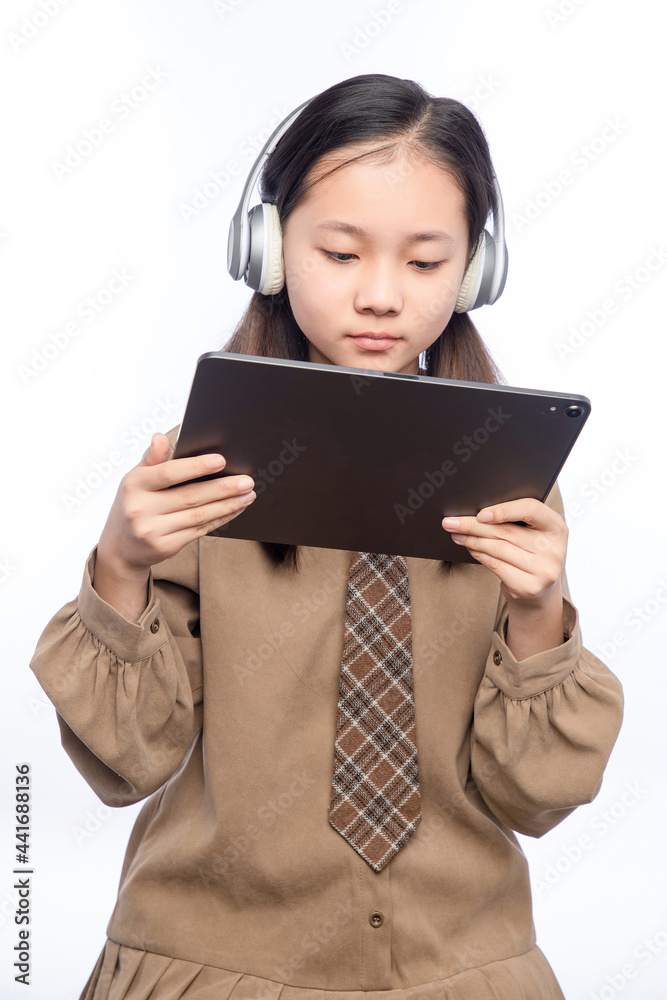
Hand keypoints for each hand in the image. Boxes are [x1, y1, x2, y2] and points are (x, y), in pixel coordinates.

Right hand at [97, 432, 256, 577]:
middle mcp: (140, 509)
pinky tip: (235, 509)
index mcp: (134, 484)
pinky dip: (220, 519)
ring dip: (228, 505)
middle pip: (190, 496)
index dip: (196, 467)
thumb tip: (160, 437)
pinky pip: (199, 530)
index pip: (168, 473)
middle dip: (223, 488)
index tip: (221, 461)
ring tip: (248, 495)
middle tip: (247, 481)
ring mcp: (153, 530)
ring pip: (199, 516)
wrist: (121, 547)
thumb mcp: (136, 479)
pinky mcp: (165, 547)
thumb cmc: (134, 503)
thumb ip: (152, 459)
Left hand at [442, 498, 567, 607]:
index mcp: (557, 527)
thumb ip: (516, 521)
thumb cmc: (532, 554)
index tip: (480, 514)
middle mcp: (555, 549)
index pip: (531, 509)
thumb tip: (476, 512)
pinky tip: (469, 547)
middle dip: (473, 525)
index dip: (504, 510)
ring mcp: (544, 570)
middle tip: (451, 522)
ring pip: (498, 548)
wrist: (540, 592)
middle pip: (506, 531)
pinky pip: (496, 565)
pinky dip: (479, 554)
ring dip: (472, 540)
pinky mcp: (529, 587)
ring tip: (455, 534)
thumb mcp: (533, 534)